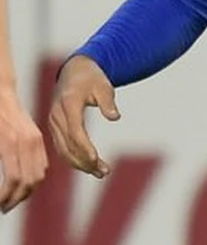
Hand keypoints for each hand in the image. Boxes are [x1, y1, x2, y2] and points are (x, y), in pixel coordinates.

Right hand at [0, 85, 46, 211]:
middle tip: (5, 207)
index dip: (27, 191)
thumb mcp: (15, 132)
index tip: (14, 200)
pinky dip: (5, 191)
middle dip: (19, 197)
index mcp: (34, 141)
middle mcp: (32, 143)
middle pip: (33, 180)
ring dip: (12, 198)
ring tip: (1, 204)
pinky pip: (12, 176)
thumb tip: (17, 176)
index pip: (38, 174)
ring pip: (23, 182)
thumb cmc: (1, 115)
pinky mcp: (8, 143)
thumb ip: (19, 151)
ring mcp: (21, 143)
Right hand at [48, 56, 120, 178]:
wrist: (74, 72)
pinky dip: (74, 158)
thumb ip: (108, 102)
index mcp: (68, 104)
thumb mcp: (104, 85)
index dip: (84, 147)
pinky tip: (89, 166)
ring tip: (101, 172)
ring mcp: (54, 123)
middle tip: (104, 172)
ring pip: (64, 149)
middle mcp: (57, 116)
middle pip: (68, 144)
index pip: (75, 131)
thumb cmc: (92, 78)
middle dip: (85, 161)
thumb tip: (115, 117)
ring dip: (80, 163)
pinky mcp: (55, 128)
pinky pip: (62, 147)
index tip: (96, 159)